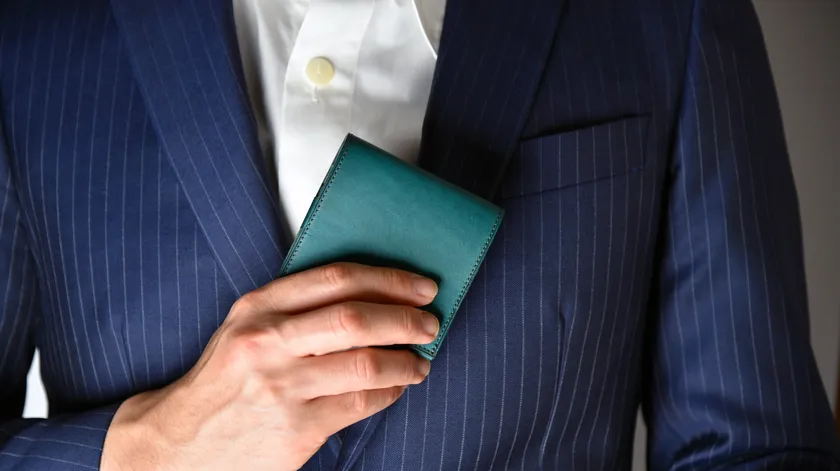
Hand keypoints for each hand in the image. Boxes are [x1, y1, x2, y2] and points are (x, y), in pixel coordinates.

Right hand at [101, 263, 438, 470]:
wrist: (180, 443)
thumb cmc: (224, 380)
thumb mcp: (245, 328)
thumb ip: (295, 306)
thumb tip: (372, 296)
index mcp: (258, 307)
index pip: (336, 278)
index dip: (388, 279)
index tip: (419, 286)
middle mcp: (268, 342)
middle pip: (356, 318)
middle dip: (406, 319)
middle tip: (430, 324)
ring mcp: (282, 387)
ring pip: (367, 364)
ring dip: (406, 361)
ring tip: (419, 362)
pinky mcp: (296, 429)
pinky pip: (361, 404)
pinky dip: (390, 393)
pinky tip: (396, 389)